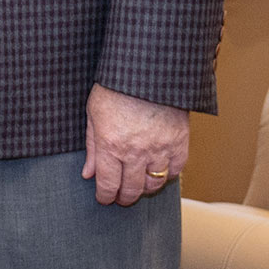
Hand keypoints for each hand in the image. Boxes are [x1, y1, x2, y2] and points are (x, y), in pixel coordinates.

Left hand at [82, 84, 188, 205]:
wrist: (147, 70)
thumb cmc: (115, 87)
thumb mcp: (93, 113)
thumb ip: (91, 146)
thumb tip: (88, 173)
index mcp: (110, 144)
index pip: (108, 184)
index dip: (105, 196)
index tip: (104, 199)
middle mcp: (135, 151)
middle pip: (131, 189)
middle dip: (124, 197)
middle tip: (121, 198)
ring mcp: (159, 148)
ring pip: (154, 184)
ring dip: (145, 189)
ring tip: (139, 186)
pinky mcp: (179, 142)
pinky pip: (175, 170)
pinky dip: (167, 175)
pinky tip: (159, 171)